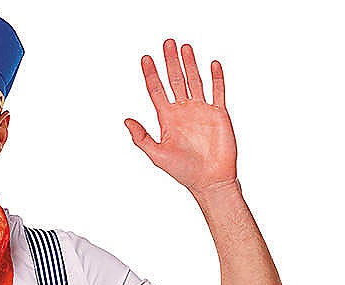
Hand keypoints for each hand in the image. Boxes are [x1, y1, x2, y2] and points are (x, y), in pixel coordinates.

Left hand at [125, 40, 238, 198]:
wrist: (209, 181)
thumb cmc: (184, 171)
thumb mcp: (157, 155)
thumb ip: (141, 137)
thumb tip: (126, 121)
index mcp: (168, 119)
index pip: (157, 91)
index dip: (151, 75)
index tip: (145, 59)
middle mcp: (183, 111)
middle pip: (175, 80)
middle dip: (170, 62)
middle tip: (167, 43)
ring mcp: (201, 110)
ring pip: (195, 81)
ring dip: (190, 64)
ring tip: (184, 47)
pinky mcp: (218, 113)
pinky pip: (217, 91)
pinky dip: (216, 78)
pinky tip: (212, 64)